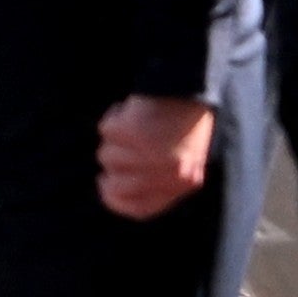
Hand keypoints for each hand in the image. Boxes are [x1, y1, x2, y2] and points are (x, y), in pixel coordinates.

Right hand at [97, 95, 217, 217]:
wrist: (192, 86)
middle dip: (112, 167)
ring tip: (137, 122)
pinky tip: (132, 109)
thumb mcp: (183, 159)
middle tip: (115, 150)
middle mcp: (166, 172)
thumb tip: (111, 192)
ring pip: (106, 155)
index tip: (105, 187)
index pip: (139, 209)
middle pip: (115, 184)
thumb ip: (157, 180)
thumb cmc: (186, 122)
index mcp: (182, 182)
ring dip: (115, 138)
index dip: (116, 201)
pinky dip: (115, 116)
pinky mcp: (133, 131)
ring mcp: (148, 153)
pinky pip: (106, 130)